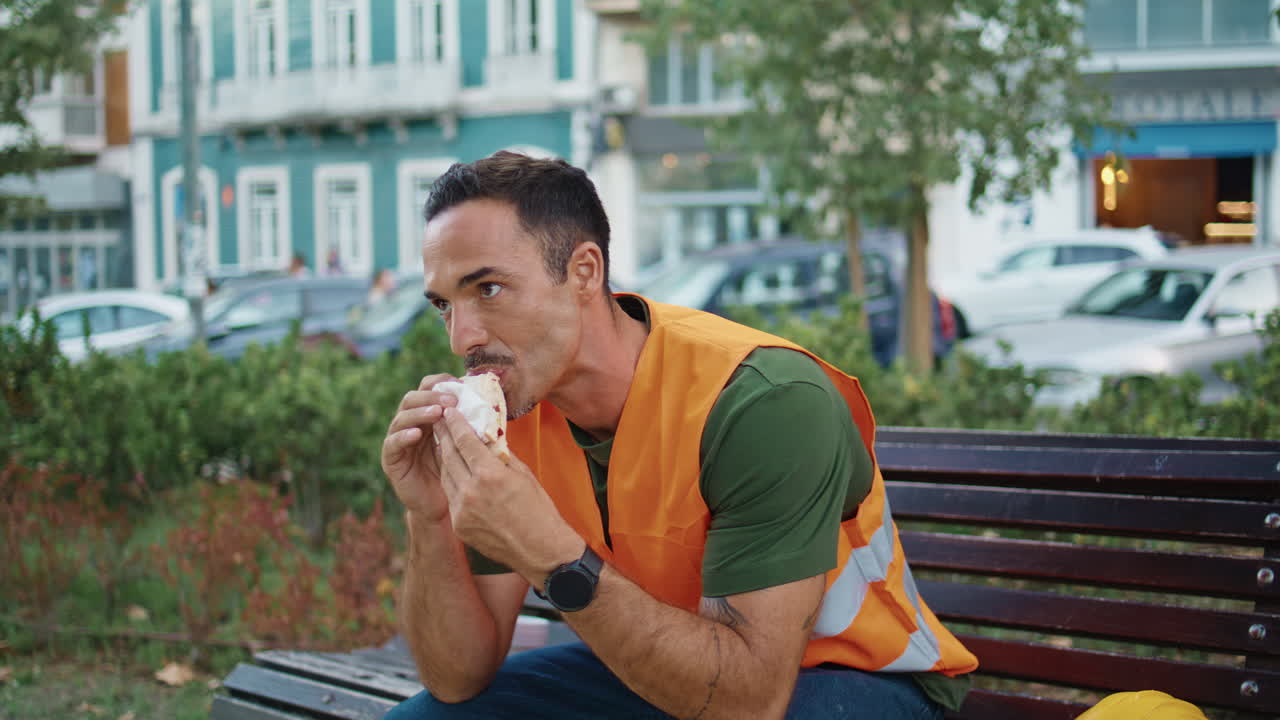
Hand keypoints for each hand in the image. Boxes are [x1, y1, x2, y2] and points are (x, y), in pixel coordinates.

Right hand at [381, 374, 459, 520]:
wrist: (442, 505)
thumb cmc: (457, 471)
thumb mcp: (463, 443)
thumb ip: (468, 424)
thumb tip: (488, 402)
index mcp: (427, 415)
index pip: (427, 389)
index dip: (440, 383)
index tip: (458, 383)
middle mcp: (410, 424)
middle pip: (412, 398)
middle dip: (431, 396)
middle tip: (451, 401)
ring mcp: (398, 440)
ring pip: (401, 418)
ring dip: (420, 413)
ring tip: (436, 413)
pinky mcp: (391, 459)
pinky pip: (393, 443)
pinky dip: (404, 436)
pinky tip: (416, 434)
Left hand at [434, 407, 583, 581]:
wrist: (540, 550)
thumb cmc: (539, 509)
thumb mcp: (523, 474)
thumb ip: (500, 454)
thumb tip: (485, 437)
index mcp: (490, 474)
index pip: (465, 441)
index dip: (456, 423)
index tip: (450, 411)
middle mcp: (471, 491)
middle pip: (450, 456)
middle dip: (445, 436)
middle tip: (441, 421)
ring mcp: (462, 510)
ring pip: (446, 475)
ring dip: (445, 458)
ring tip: (445, 444)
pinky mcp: (459, 525)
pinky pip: (451, 496)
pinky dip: (452, 481)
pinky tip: (454, 472)